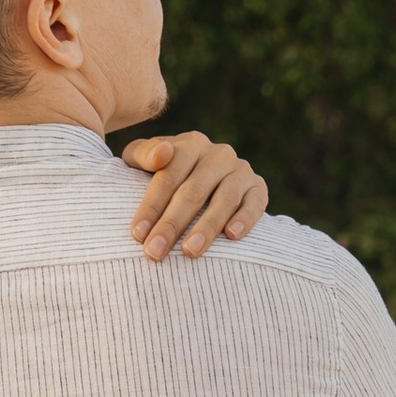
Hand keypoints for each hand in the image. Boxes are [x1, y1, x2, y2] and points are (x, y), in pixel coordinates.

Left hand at [122, 129, 268, 258]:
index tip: (137, 234)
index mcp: (189, 145)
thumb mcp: (142, 160)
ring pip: (224, 199)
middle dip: (172, 224)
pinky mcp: (258, 187)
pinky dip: (245, 218)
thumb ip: (143, 155)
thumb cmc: (164, 174)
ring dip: (207, 227)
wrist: (201, 178)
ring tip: (190, 251)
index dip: (151, 206)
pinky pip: (256, 202)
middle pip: (193, 192)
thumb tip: (162, 154)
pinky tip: (232, 235)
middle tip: (155, 251)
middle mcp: (218, 154)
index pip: (168, 176)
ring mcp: (240, 170)